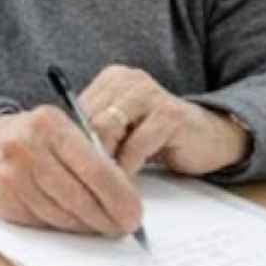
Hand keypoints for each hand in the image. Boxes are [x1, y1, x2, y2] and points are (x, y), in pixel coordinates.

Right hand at [0, 107, 141, 235]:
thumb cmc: (36, 139)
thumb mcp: (63, 131)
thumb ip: (91, 155)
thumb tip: (125, 196)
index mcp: (50, 125)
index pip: (95, 168)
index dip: (119, 196)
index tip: (135, 214)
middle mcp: (26, 148)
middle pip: (78, 197)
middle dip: (106, 217)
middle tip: (124, 226)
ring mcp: (9, 175)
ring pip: (61, 215)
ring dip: (86, 226)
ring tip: (101, 225)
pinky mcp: (1, 199)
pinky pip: (41, 222)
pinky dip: (61, 226)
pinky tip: (73, 222)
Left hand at [78, 66, 250, 175]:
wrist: (209, 138)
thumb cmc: (156, 137)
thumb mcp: (120, 130)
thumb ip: (94, 133)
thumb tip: (56, 154)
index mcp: (111, 80)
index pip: (74, 109)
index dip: (68, 143)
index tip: (64, 170)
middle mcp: (128, 80)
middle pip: (87, 118)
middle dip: (83, 154)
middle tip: (81, 183)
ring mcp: (150, 94)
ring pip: (107, 129)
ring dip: (103, 162)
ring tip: (102, 185)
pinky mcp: (170, 115)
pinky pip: (136, 145)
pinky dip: (127, 168)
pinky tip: (126, 184)